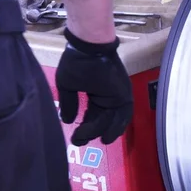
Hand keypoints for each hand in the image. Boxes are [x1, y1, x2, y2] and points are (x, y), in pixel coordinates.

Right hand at [56, 28, 132, 145]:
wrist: (88, 50)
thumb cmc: (77, 63)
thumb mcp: (68, 86)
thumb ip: (70, 103)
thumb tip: (67, 121)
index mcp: (97, 93)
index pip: (93, 115)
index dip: (85, 127)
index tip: (75, 136)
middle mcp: (109, 97)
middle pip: (103, 120)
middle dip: (92, 132)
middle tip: (79, 141)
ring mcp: (118, 96)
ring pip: (113, 120)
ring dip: (104, 132)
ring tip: (92, 141)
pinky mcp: (124, 95)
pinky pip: (124, 115)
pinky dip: (117, 127)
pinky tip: (106, 137)